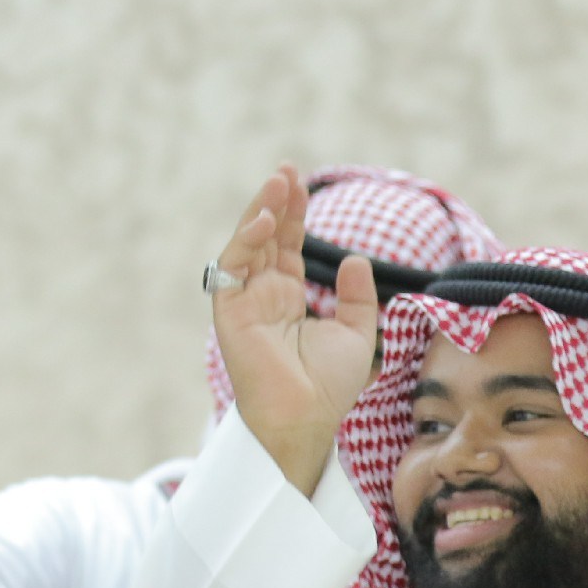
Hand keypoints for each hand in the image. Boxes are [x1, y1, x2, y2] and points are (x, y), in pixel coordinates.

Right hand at [211, 165, 380, 494]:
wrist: (306, 417)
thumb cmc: (328, 386)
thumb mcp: (356, 332)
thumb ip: (357, 297)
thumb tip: (356, 260)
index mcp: (286, 298)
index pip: (287, 246)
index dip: (294, 214)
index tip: (301, 182)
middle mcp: (262, 296)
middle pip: (265, 238)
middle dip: (275, 203)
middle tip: (287, 170)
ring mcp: (244, 304)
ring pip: (244, 247)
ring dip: (259, 213)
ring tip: (278, 183)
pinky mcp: (230, 315)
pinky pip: (230, 271)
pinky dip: (244, 244)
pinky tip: (264, 222)